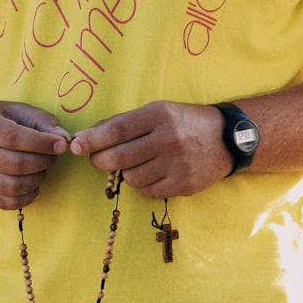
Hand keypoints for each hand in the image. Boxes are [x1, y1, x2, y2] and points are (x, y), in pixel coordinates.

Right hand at [0, 101, 70, 208]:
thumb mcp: (15, 110)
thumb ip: (41, 121)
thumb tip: (64, 139)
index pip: (12, 138)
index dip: (41, 143)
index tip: (61, 145)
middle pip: (14, 164)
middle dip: (43, 161)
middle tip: (53, 156)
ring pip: (12, 186)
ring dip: (37, 179)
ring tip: (42, 168)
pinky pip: (8, 203)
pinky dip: (28, 196)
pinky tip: (33, 184)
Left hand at [70, 101, 230, 197]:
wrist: (228, 139)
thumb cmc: (184, 122)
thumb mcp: (158, 111)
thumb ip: (123, 123)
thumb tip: (86, 137)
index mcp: (160, 115)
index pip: (117, 131)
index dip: (92, 140)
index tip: (74, 146)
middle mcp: (168, 139)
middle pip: (119, 158)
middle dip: (101, 160)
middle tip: (98, 159)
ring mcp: (177, 164)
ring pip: (131, 178)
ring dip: (126, 172)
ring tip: (139, 162)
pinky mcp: (184, 185)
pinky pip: (147, 190)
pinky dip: (144, 184)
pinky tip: (154, 172)